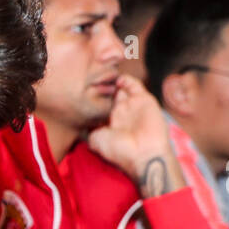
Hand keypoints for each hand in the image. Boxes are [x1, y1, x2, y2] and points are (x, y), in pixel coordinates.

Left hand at [86, 74, 185, 196]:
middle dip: (104, 88)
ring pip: (122, 89)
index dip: (95, 100)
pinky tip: (118, 78)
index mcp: (112, 124)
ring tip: (105, 75)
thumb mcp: (97, 141)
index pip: (103, 108)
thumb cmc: (120, 150)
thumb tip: (84, 127)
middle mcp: (123, 114)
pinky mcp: (145, 100)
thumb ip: (90, 131)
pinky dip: (127, 79)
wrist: (144, 153)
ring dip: (114, 82)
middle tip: (95, 79)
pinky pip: (135, 85)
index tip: (85, 91)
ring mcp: (134, 106)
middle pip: (112, 96)